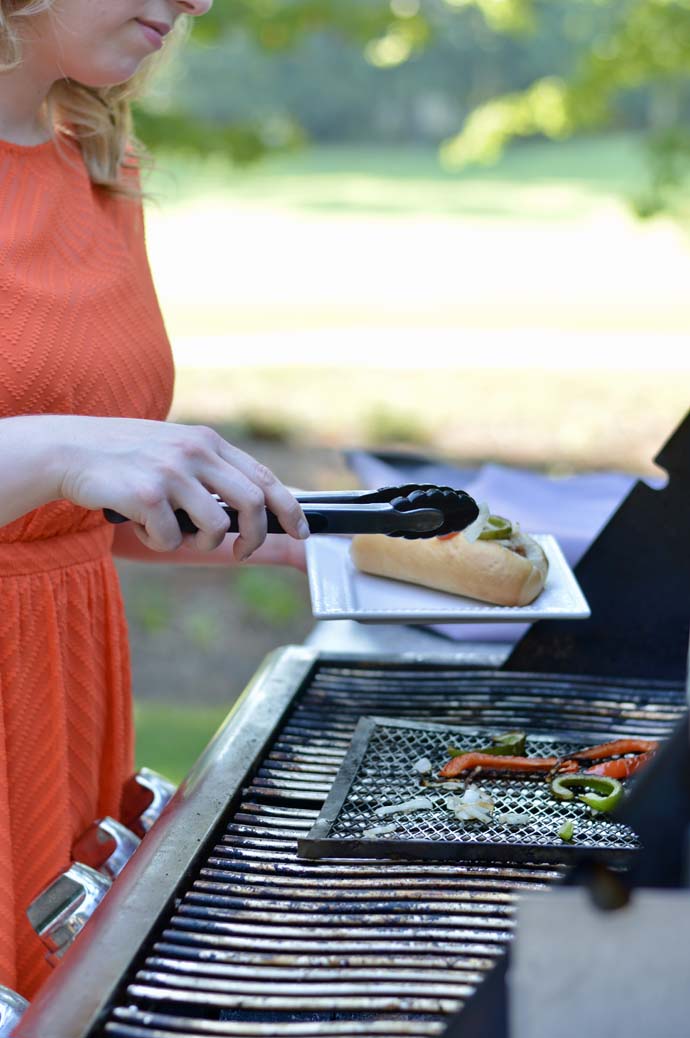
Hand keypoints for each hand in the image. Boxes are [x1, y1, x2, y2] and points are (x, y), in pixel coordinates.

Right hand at [54, 416, 308, 558]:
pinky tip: (138, 523)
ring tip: (171, 531)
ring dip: (197, 542)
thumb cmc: (124, 458)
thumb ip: (210, 473)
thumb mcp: (174, 452)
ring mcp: (172, 471)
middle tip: (241, 552)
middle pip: (253, 504)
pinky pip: (171, 538)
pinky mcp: (147, 494)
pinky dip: (158, 541)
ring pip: (215, 528)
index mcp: (207, 441)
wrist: (68, 450)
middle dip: (255, 537)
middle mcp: (195, 452)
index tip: (301, 530)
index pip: (264, 477)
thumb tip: (249, 514)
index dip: (289, 508)